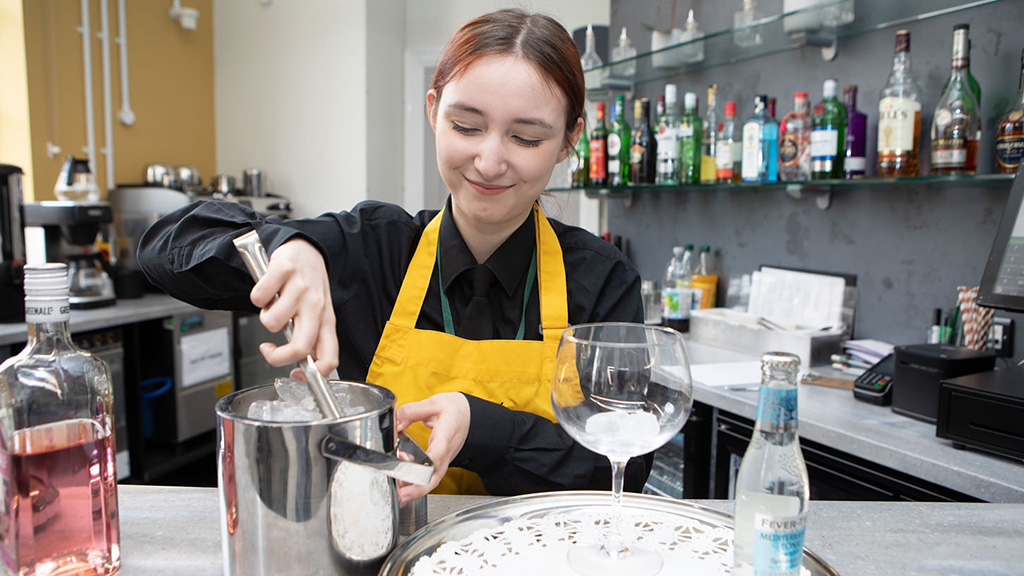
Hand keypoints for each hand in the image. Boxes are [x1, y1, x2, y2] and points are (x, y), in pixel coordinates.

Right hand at [248, 238, 337, 376]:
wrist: (306, 250)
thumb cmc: (309, 286)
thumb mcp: (318, 314)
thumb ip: (312, 338)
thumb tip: (302, 367)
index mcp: (327, 320)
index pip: (329, 358)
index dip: (311, 375)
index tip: (294, 374)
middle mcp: (317, 305)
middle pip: (300, 347)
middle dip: (277, 357)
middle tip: (268, 349)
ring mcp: (301, 288)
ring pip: (272, 323)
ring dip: (266, 317)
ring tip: (274, 305)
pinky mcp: (284, 270)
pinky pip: (258, 298)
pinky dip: (257, 296)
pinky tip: (268, 289)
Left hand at [395, 392, 470, 505]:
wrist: (470, 417)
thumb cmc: (456, 411)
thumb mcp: (435, 403)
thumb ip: (412, 411)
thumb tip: (396, 423)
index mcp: (447, 434)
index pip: (439, 451)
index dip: (427, 462)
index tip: (415, 467)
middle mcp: (447, 452)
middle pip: (435, 476)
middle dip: (418, 488)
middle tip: (401, 495)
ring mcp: (444, 460)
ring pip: (431, 481)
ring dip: (414, 489)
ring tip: (396, 492)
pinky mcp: (439, 464)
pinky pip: (428, 478)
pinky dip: (415, 484)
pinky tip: (400, 484)